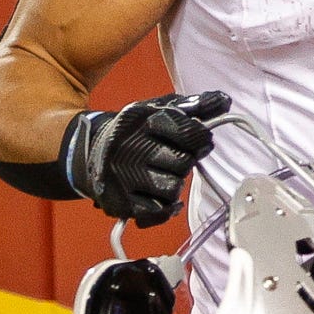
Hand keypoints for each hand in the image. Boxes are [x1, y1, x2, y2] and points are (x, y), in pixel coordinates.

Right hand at [68, 92, 231, 226]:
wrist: (88, 150)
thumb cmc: (134, 130)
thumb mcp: (160, 109)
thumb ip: (194, 105)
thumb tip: (224, 101)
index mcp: (143, 121)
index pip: (185, 130)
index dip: (199, 137)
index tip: (201, 140)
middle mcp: (132, 149)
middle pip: (182, 162)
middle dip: (186, 161)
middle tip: (175, 158)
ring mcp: (125, 178)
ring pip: (172, 188)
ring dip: (175, 183)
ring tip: (163, 174)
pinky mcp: (121, 202)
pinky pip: (157, 212)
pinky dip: (166, 207)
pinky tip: (164, 198)